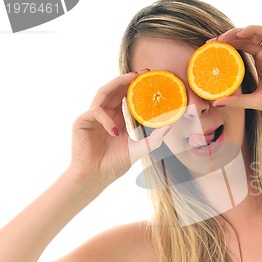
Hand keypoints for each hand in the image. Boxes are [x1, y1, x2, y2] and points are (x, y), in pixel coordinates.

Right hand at [69, 70, 169, 187]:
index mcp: (116, 118)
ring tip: (131, 80)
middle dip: (127, 79)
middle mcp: (104, 114)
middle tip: (143, 73)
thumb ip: (154, 139)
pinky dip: (107, 119)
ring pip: (103, 93)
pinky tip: (115, 131)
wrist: (95, 177)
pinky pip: (96, 112)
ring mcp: (92, 117)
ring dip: (116, 85)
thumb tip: (170, 126)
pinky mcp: (81, 122)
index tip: (150, 78)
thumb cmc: (114, 165)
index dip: (136, 86)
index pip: (125, 96)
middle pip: (114, 89)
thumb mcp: (140, 149)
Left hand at [214, 25, 261, 117]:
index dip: (224, 49)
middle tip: (210, 44)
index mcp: (260, 64)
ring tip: (221, 39)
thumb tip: (216, 103)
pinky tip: (239, 33)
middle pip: (242, 40)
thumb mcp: (255, 101)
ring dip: (235, 33)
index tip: (209, 53)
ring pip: (251, 34)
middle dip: (225, 40)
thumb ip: (237, 100)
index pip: (238, 51)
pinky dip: (252, 29)